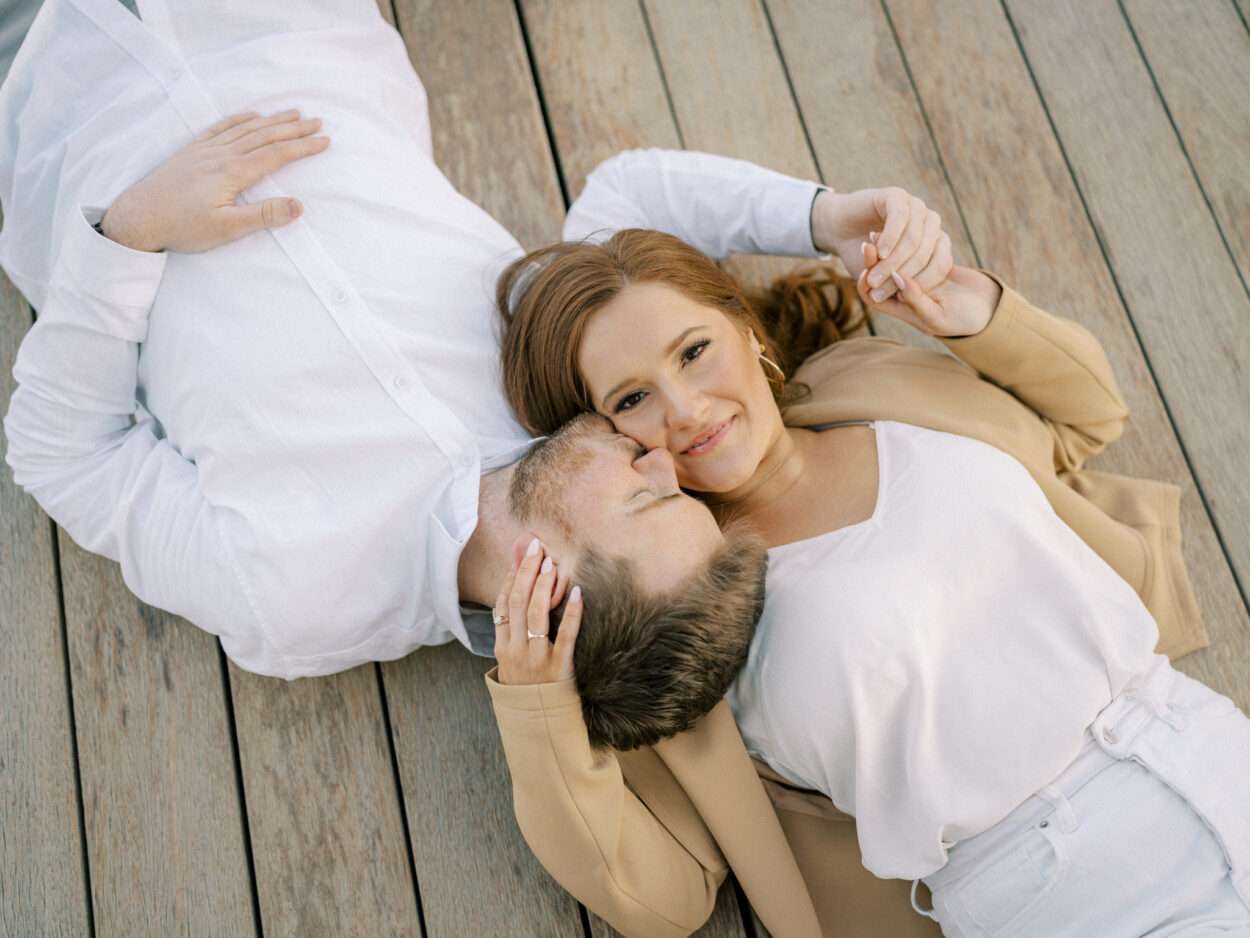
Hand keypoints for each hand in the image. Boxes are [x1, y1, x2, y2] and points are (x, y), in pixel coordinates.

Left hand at [100, 110, 330, 252]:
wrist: (139, 217)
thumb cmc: (183, 227)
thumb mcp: (227, 229)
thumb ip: (263, 216)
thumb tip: (298, 206)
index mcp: (233, 173)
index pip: (276, 155)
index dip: (302, 147)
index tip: (325, 141)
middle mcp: (221, 155)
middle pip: (264, 136)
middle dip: (293, 128)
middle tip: (317, 122)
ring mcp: (205, 150)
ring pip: (245, 129)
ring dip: (272, 120)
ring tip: (293, 114)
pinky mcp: (192, 152)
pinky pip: (221, 128)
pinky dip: (240, 119)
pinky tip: (251, 115)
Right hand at [494, 538, 582, 685]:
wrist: (539, 723)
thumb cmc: (526, 685)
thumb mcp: (511, 660)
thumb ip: (512, 628)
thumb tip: (515, 592)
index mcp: (502, 648)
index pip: (502, 606)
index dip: (510, 578)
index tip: (520, 556)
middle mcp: (516, 651)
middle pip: (517, 604)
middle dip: (526, 573)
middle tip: (536, 549)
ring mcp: (537, 659)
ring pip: (536, 616)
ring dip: (543, 586)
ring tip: (550, 564)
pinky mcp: (560, 667)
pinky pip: (566, 635)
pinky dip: (572, 613)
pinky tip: (577, 593)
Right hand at [812, 187, 951, 301]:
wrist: (839, 232)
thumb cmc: (864, 259)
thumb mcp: (884, 277)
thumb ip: (900, 286)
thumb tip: (914, 300)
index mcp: (936, 242)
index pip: (941, 264)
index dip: (922, 284)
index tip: (900, 300)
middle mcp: (930, 223)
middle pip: (925, 253)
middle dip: (901, 276)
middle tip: (878, 293)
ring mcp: (915, 207)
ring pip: (913, 238)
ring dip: (892, 262)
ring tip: (874, 279)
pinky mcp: (896, 196)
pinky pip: (899, 218)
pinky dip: (889, 239)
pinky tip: (878, 253)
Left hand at [857, 240, 999, 337]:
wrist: (990, 312)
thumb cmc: (962, 321)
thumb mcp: (936, 316)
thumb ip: (914, 299)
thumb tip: (895, 277)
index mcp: (901, 309)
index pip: (872, 296)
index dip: (865, 282)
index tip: (865, 264)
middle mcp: (906, 294)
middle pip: (882, 275)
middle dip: (874, 259)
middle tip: (869, 239)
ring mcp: (920, 278)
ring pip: (898, 262)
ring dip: (890, 248)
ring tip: (879, 229)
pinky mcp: (934, 264)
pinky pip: (917, 252)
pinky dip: (911, 243)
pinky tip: (905, 228)